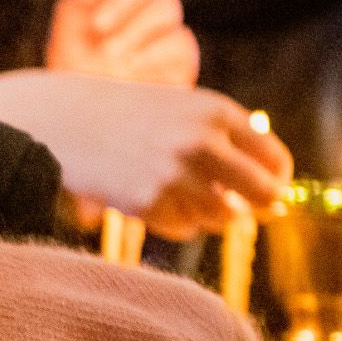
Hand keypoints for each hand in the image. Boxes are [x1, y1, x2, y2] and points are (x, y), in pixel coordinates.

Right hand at [0, 70, 291, 239]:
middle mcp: (201, 141)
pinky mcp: (147, 202)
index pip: (274, 161)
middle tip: (240, 211)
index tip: (263, 193)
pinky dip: (174, 220)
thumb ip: (230, 146)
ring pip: (222, 218)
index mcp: (216, 112)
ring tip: (179, 194)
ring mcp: (174, 173)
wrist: (64, 119)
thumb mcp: (183, 113)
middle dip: (258, 208)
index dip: (275, 183)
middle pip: (261, 194)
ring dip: (209, 215)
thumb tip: (277, 207)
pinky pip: (183, 228)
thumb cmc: (130, 117)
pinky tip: (149, 197)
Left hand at [46, 0, 200, 87]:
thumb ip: (75, 6)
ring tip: (109, 54)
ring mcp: (164, 30)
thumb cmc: (74, 80)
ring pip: (167, 4)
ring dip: (135, 26)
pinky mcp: (181, 57)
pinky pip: (181, 40)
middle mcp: (140, 6)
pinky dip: (153, 51)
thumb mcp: (65, 40)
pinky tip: (132, 66)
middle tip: (98, 25)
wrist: (89, 124)